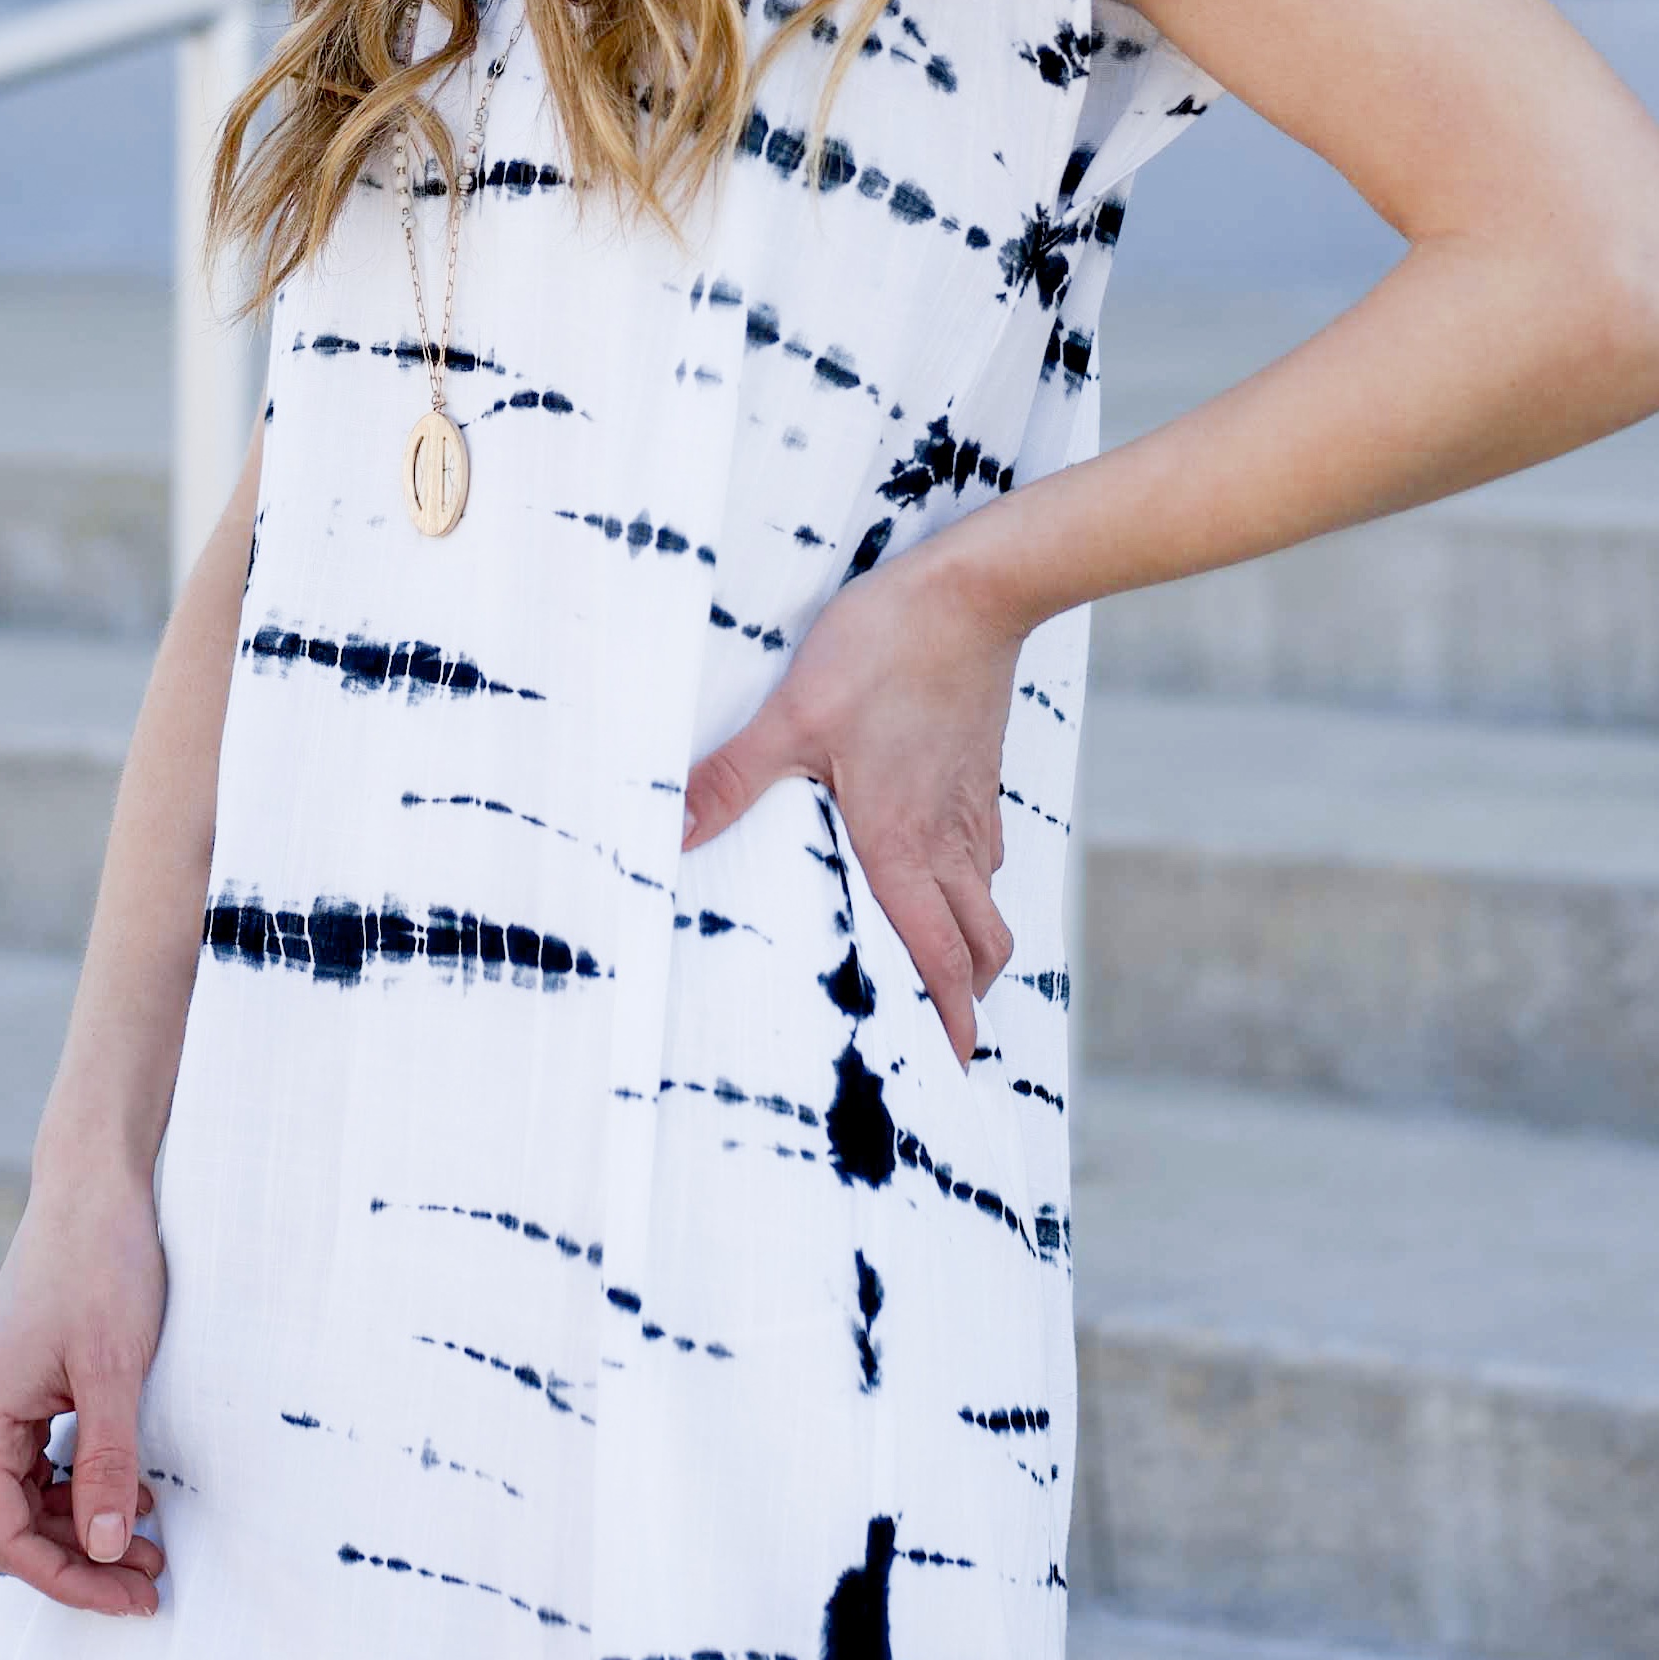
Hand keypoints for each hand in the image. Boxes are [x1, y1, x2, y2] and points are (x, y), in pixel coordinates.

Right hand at [0, 1170, 169, 1615]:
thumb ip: (106, 1463)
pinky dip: (81, 1481)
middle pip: (14, 1521)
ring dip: (84, 1523)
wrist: (94, 1182)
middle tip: (151, 1577)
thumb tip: (107, 1548)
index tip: (131, 1596)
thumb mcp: (115, 1370)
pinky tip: (131, 1488)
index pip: (5, 1535)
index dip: (68, 1578)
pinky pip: (40, 1456)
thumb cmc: (101, 1263)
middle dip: (83, 1556)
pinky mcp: (19, 1381)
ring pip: (29, 1493)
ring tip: (151, 1539)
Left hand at [681, 531, 1021, 1065]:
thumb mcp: (794, 715)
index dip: (948, 1021)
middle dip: (967, 997)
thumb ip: (734, 778)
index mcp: (904, 844)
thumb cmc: (886, 650)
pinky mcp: (979, 771)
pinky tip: (937, 869)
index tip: (951, 1069)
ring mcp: (970, 804)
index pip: (939, 957)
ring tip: (939, 965)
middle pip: (981, 946)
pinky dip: (971, 884)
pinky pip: (984, 851)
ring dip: (971, 942)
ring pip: (987, 900)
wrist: (973, 590)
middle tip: (943, 1033)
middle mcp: (948, 838)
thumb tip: (671, 834)